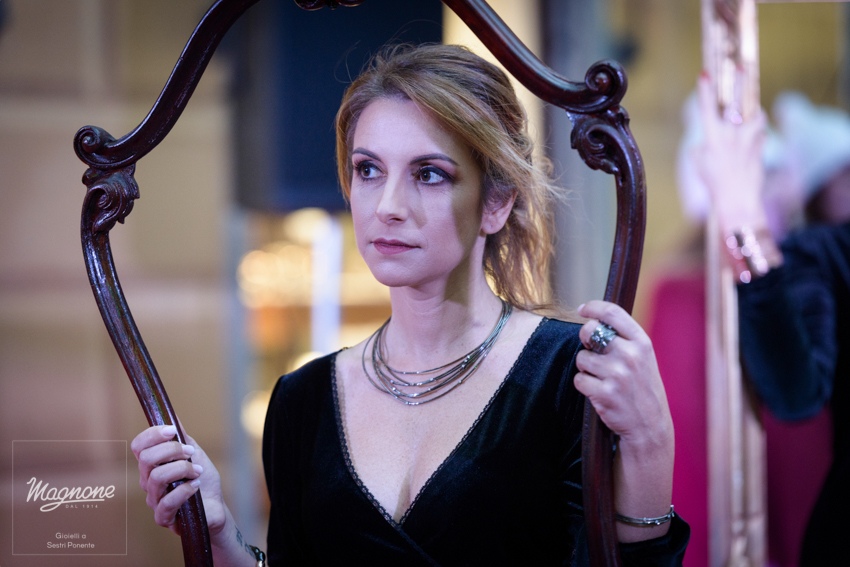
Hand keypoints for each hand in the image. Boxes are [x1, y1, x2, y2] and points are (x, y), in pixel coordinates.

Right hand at [131, 424, 226, 537]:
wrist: (215, 506)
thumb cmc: (203, 481)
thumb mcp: (195, 454)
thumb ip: (182, 438)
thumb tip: (172, 416)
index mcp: (153, 465)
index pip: (138, 446)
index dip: (152, 435)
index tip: (172, 430)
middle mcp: (148, 481)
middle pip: (146, 459)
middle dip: (172, 450)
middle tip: (190, 452)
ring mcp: (154, 500)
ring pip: (157, 477)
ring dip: (182, 469)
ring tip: (198, 471)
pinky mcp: (163, 517)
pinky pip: (167, 502)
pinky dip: (185, 490)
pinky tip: (196, 485)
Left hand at [575, 301, 672, 449]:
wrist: (650, 426)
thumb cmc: (642, 388)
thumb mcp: (643, 358)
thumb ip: (623, 339)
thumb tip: (592, 321)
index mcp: (642, 342)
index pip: (612, 313)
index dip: (593, 308)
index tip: (582, 309)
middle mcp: (630, 355)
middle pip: (590, 331)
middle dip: (585, 340)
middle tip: (593, 352)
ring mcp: (617, 374)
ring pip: (581, 358)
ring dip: (586, 368)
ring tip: (602, 378)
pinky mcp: (605, 393)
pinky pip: (579, 380)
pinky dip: (584, 385)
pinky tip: (599, 392)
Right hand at [694, 71, 768, 234]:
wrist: (736, 198)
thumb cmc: (714, 182)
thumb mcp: (699, 162)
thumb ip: (702, 145)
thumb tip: (710, 137)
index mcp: (712, 138)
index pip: (707, 109)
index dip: (705, 90)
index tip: (704, 75)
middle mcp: (731, 135)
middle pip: (736, 103)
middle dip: (739, 83)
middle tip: (741, 66)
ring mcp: (747, 139)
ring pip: (754, 114)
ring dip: (752, 110)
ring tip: (749, 109)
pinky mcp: (760, 145)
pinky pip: (760, 129)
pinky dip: (757, 127)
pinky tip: (754, 130)